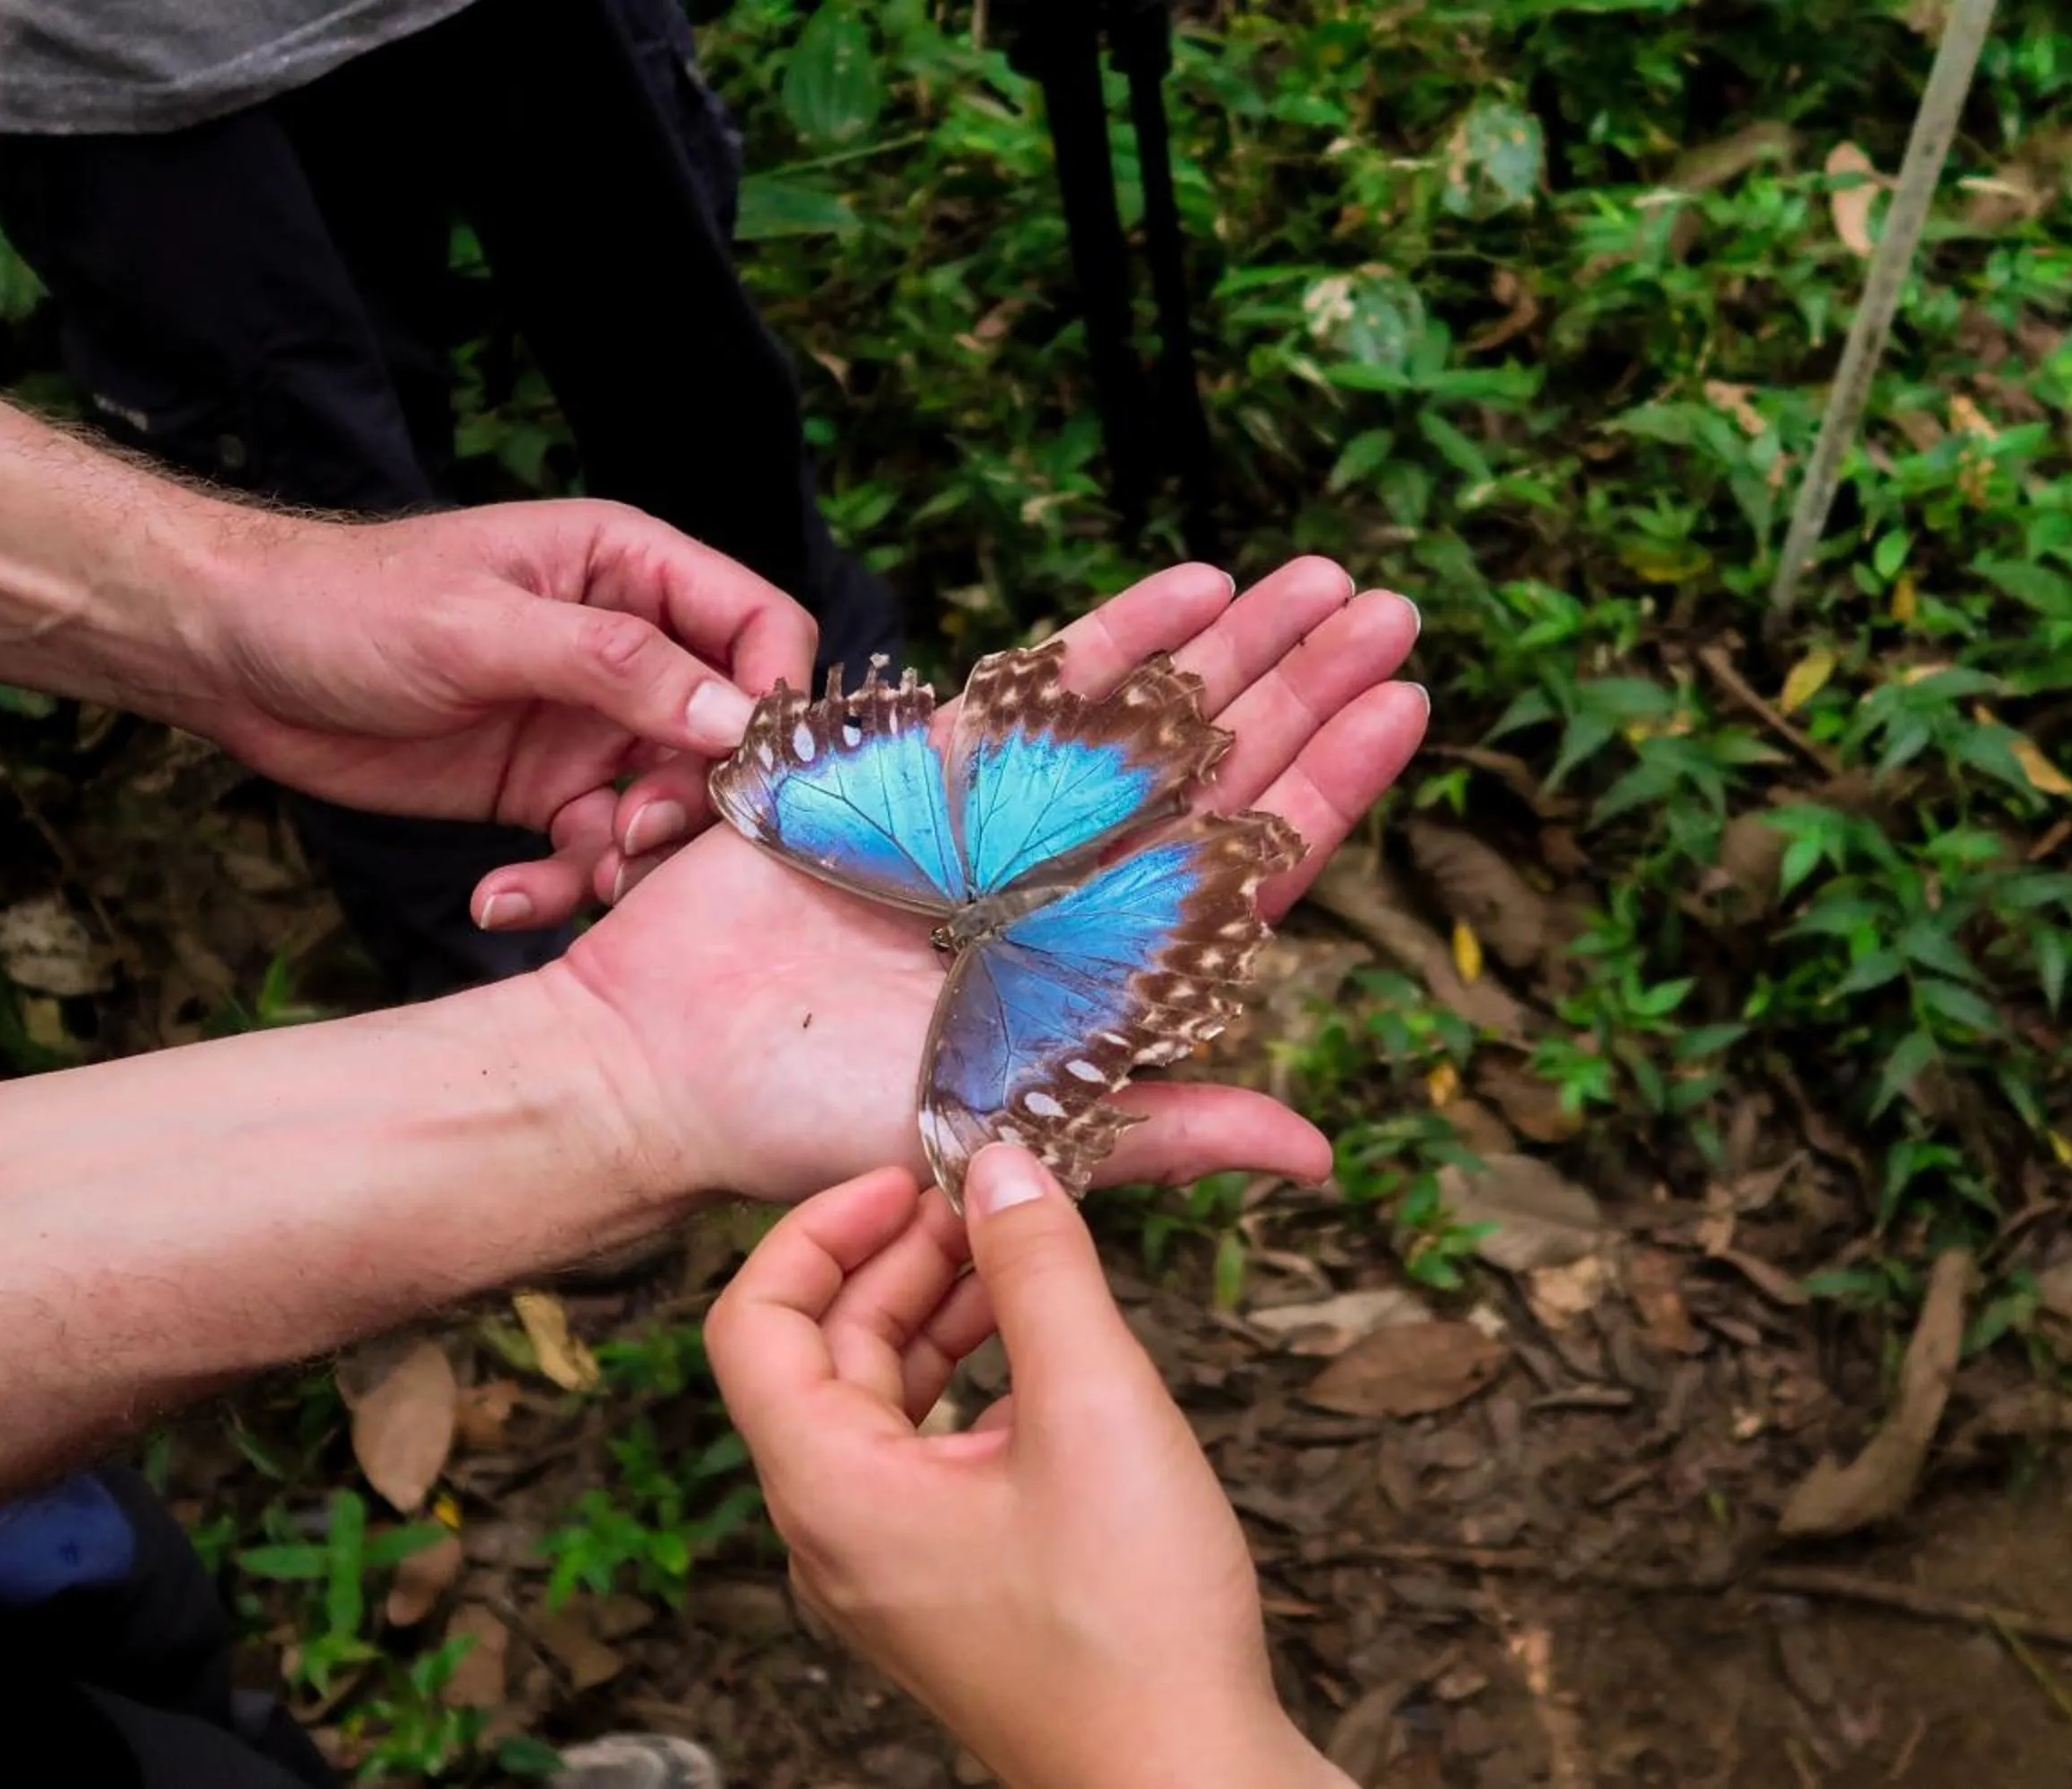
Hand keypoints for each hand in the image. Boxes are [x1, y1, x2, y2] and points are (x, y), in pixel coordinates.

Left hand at [184, 500, 816, 929]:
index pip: (758, 626)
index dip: (771, 696)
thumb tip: (732, 716)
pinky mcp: (540, 792)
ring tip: (576, 881)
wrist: (232, 658)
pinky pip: (588, 851)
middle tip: (636, 839)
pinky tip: (499, 901)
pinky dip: (558, 886)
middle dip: (696, 800)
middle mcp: (626, 651)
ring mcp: (586, 726)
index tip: (748, 768)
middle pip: (722, 736)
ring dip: (630, 858)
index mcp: (629, 570)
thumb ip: (613, 667)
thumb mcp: (481, 627)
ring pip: (664, 808)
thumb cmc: (349, 604)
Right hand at [555, 557, 1426, 1200]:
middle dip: (1306, 683)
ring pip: (1147, 713)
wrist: (665, 1062)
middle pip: (1220, 767)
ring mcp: (1005, 820)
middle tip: (1389, 607)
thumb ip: (1159, 1125)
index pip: (1253, 860)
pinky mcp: (925, 771)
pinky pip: (1040, 689)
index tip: (1406, 702)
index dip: (1334, 779)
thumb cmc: (818, 1126)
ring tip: (1319, 574)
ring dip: (1234, 644)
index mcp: (1109, 969)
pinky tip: (1191, 587)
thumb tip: (1315, 1157)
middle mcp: (1072, 885)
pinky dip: (1114, 636)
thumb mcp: (1006, 1130)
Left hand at [706, 1148, 1358, 1788]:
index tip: (906, 1176)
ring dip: (939, 1314)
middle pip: (821, 1356)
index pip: (754, 1323)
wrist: (1186, 1786)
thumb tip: (1002, 1165)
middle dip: (897, 1259)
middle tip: (985, 1196)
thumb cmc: (1133, 1627)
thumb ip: (1041, 1272)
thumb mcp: (1095, 1409)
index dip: (819, 1230)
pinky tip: (1047, 1349)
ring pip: (879, 1403)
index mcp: (828, 1491)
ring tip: (1021, 1251)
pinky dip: (972, 1382)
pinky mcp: (946, 1587)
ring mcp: (888, 1567)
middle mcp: (834, 1532)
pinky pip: (926, 1455)